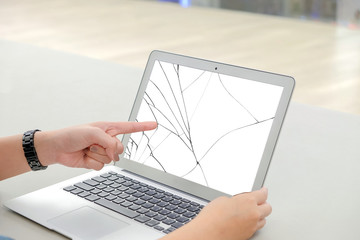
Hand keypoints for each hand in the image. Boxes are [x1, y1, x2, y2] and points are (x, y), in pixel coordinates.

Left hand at [35, 121, 156, 169]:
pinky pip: (102, 166)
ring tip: (86, 149)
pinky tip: (84, 157)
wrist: (56, 149)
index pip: (130, 127)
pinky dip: (92, 162)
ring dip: (97, 155)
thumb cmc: (71, 135)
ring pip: (110, 159)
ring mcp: (102, 151)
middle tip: (94, 144)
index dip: (143, 126)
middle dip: (108, 148)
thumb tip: (115, 154)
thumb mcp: (92, 132)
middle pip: (120, 148)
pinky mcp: (96, 161)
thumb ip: (108, 141)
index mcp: (108, 128)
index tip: (155, 125)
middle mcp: (107, 139)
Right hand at [162, 188, 270, 239]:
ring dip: (259, 215)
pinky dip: (253, 223)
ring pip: (264, 219)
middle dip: (263, 203)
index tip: (263, 190)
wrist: (207, 234)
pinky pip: (256, 228)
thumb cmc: (212, 217)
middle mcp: (253, 214)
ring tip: (251, 212)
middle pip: (268, 207)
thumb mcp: (223, 200)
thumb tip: (238, 202)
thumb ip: (236, 200)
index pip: (263, 194)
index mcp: (248, 201)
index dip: (263, 191)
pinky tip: (245, 221)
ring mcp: (252, 226)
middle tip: (258, 201)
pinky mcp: (248, 235)